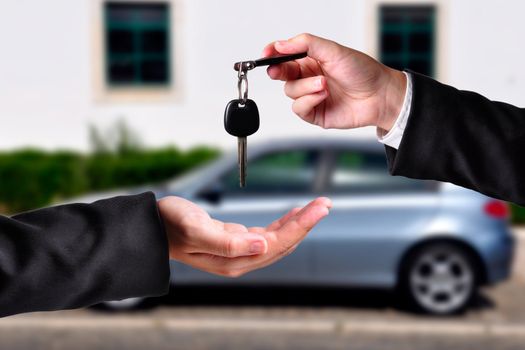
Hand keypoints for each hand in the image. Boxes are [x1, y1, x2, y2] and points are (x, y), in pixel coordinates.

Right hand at [158, 196, 330, 276]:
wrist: (153, 226)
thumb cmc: (170, 224)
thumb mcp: (195, 229)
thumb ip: (228, 243)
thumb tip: (262, 244)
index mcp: (233, 260)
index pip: (276, 244)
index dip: (300, 227)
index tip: (319, 209)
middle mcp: (240, 260)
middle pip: (283, 243)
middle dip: (306, 223)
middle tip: (324, 203)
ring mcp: (239, 253)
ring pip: (278, 239)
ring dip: (298, 223)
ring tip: (317, 206)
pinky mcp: (236, 242)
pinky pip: (268, 235)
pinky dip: (283, 224)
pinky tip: (293, 214)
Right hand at [263, 33, 406, 132]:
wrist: (379, 95)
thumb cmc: (362, 71)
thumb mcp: (333, 50)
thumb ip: (305, 44)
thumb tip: (280, 45)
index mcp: (311, 60)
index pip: (284, 56)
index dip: (273, 54)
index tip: (266, 54)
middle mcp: (308, 78)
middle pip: (282, 74)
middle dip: (279, 71)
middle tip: (278, 69)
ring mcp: (311, 96)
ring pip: (290, 92)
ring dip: (306, 87)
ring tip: (324, 84)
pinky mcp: (315, 114)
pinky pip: (299, 108)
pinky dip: (309, 100)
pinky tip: (323, 95)